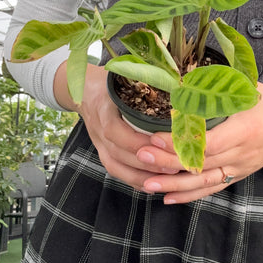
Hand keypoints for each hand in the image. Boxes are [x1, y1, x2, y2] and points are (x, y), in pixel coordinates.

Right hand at [76, 64, 179, 189]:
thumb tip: (176, 84)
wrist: (86, 91)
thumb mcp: (122, 77)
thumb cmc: (110, 83)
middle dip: (147, 163)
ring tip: (167, 178)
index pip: (115, 131)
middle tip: (174, 165)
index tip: (161, 145)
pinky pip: (117, 171)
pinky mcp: (104, 153)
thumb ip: (143, 82)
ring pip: (117, 167)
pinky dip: (134, 180)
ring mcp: (99, 144)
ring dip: (143, 175)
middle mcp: (98, 130)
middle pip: (119, 154)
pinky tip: (153, 184)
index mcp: (102, 109)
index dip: (137, 142)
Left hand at [136, 83, 262, 203]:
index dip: (180, 143)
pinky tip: (168, 197)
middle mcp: (241, 153)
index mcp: (244, 130)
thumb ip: (217, 84)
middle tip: (141, 156)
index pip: (208, 142)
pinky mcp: (236, 176)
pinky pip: (211, 189)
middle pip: (201, 164)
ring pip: (203, 181)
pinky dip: (189, 195)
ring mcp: (239, 168)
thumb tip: (182, 74)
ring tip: (147, 185)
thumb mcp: (246, 87)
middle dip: (168, 162)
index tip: (154, 137)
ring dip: (174, 185)